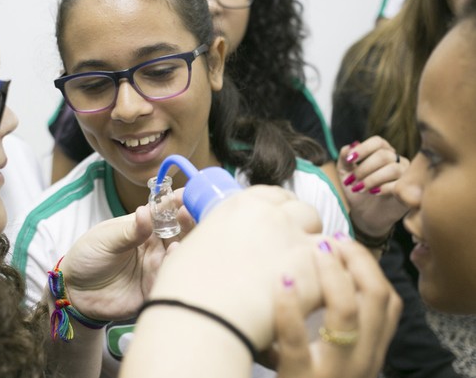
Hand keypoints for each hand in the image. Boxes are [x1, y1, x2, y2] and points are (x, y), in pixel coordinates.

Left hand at [59, 192, 194, 320]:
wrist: (73, 292)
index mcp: (145, 228)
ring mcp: (157, 267)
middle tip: (187, 214)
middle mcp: (156, 246)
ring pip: (180, 255)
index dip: (178, 203)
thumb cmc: (88, 257)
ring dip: (184, 245)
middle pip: (181, 232)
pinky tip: (171, 257)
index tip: (184, 196)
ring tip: (178, 239)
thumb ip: (129, 230)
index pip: (167, 212)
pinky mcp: (154, 289)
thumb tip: (146, 212)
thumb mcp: (105, 238)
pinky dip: (174, 268)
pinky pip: (169, 279)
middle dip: (188, 222)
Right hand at [149, 185, 324, 351]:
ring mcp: (296, 243)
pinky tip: (308, 305)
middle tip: (293, 254)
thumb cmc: (185, 290)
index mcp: (242, 205)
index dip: (280, 210)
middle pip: (306, 212)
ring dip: (318, 260)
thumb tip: (207, 242)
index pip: (275, 195)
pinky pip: (332, 278)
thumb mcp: (190, 248)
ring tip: (304, 283)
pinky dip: (323, 290)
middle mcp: (273, 216)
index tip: (279, 225)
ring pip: (325, 243)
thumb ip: (211, 237)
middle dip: (304, 229)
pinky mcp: (314, 274)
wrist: (201, 321)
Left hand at [272, 239, 401, 377]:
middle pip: (375, 299)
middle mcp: (362, 359)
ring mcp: (336, 371)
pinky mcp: (303, 377)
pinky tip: (281, 282)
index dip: (369, 266)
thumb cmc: (314, 373)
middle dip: (355, 262)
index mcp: (372, 349)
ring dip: (332, 276)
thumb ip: (342, 318)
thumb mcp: (339, 350)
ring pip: (347, 314)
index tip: (344, 242)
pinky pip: (298, 339)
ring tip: (314, 252)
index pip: (388, 301)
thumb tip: (329, 263)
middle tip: (330, 242)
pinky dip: (290, 307)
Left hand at [337, 136, 408, 235]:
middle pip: (384, 155)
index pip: (377, 141)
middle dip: (364, 168)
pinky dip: (383, 188)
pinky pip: (400, 184)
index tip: (350, 160)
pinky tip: (374, 192)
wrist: (366, 214)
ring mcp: (406, 175)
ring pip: (393, 168)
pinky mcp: (409, 191)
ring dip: (372, 179)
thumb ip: (344, 158)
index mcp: (383, 152)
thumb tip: (349, 147)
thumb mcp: (345, 173)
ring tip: (360, 188)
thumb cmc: (358, 189)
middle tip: (352, 180)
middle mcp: (398, 160)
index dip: (363, 148)